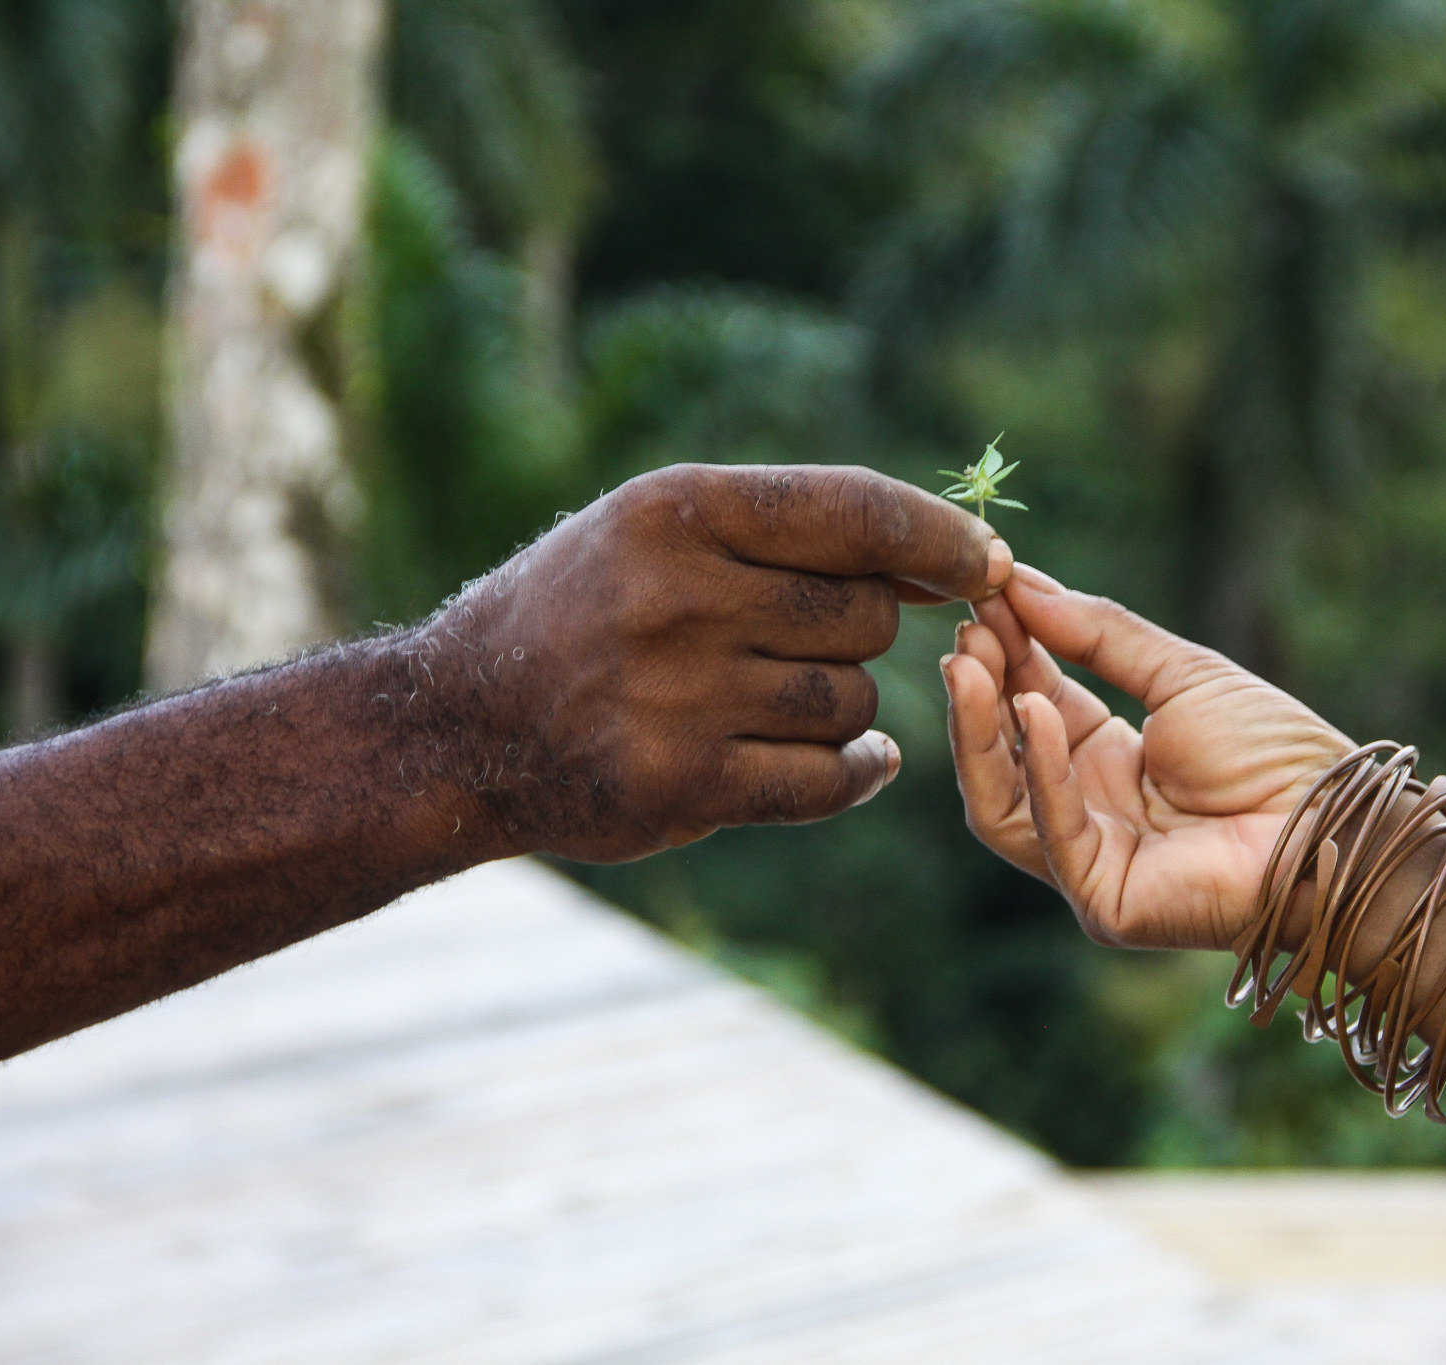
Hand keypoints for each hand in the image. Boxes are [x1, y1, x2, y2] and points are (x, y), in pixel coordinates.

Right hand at [417, 463, 1012, 862]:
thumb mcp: (656, 531)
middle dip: (862, 633)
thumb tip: (954, 554)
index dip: (942, 539)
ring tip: (766, 701)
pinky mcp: (681, 785)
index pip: (859, 513)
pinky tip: (853, 765)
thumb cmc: (580, 612)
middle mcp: (677, 595)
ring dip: (837, 708)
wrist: (457, 726)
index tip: (988, 563)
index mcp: (679, 510)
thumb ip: (790, 532)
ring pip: (852, 702)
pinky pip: (829, 779)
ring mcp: (678, 695)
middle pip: (868, 617)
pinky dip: (855, 775)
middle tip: (797, 643)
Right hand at [942, 567, 1348, 948]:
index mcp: (1109, 764)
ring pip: (1002, 804)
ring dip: (982, 731)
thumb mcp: (1181, 673)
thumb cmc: (1276, 753)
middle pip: (1004, 758)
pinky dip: (1041, 770)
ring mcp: (1092, 864)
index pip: (1032, 707)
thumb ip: (1099, 634)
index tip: (981, 598)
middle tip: (965, 630)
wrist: (1335, 819)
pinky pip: (1054, 834)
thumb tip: (1021, 586)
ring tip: (972, 662)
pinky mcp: (1106, 902)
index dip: (1004, 656)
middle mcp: (1091, 816)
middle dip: (979, 693)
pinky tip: (1034, 709)